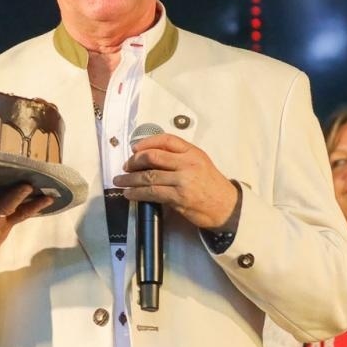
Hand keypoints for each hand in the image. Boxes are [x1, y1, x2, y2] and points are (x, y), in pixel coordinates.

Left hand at [114, 132, 237, 229]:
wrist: (226, 206)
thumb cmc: (211, 185)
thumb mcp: (200, 163)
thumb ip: (179, 157)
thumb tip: (151, 156)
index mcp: (193, 152)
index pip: (166, 140)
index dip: (147, 142)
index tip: (135, 148)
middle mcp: (188, 164)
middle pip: (153, 157)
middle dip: (134, 161)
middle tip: (125, 166)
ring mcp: (183, 181)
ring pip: (149, 176)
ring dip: (130, 179)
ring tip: (120, 181)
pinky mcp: (179, 198)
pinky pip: (152, 193)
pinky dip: (137, 193)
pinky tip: (130, 193)